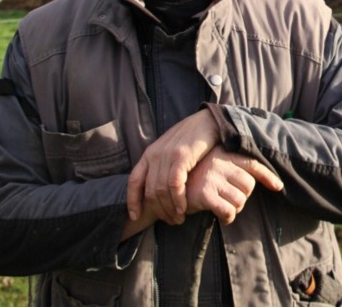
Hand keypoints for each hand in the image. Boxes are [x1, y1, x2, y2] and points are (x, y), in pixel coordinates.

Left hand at [127, 109, 219, 223]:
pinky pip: (174, 184)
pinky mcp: (181, 156)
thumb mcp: (172, 150)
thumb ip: (164, 165)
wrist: (209, 121)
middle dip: (158, 210)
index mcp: (149, 153)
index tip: (135, 216)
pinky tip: (183, 208)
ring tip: (178, 218)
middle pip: (149, 190)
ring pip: (161, 190)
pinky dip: (178, 199)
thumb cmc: (193, 138)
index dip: (132, 201)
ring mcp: (167, 155)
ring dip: (169, 208)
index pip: (134, 181)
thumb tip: (160, 188)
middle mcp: (155, 155)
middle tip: (169, 221)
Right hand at [186, 145, 283, 223]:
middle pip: (249, 186)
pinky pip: (229, 211)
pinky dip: (227, 217)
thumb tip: (274, 184)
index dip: (268, 176)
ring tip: (221, 206)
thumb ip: (236, 172)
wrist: (169, 189)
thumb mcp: (217, 170)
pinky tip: (219, 216)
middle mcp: (220, 162)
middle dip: (242, 198)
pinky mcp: (205, 193)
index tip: (278, 186)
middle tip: (227, 200)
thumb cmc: (197, 181)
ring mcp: (212, 176)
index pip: (253, 164)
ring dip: (234, 209)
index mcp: (225, 155)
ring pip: (240, 200)